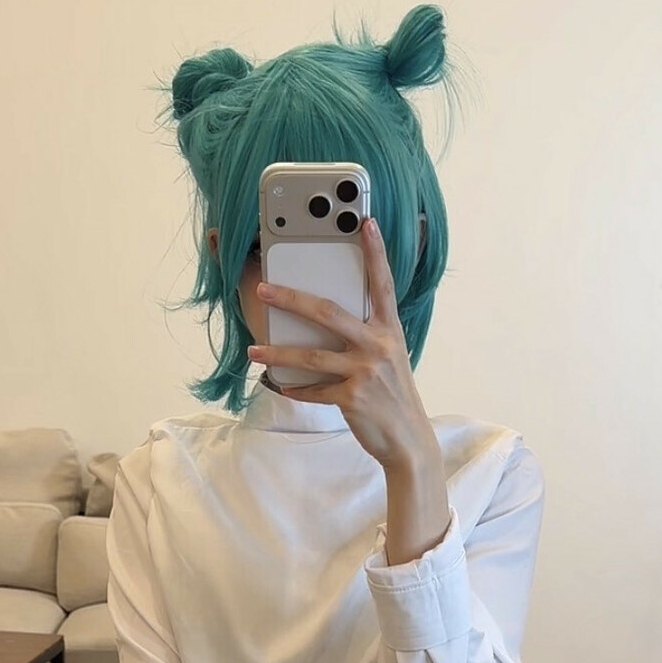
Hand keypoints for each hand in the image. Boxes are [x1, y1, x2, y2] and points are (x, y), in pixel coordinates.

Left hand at [246, 217, 435, 470]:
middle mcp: (378, 345)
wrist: (408, 439)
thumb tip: (330, 323)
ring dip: (277, 353)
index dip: (376, 252)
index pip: (382, 283)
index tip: (365, 223)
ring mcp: (365, 372)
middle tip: (262, 289)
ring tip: (253, 350)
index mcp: (389, 330)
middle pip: (328, 312)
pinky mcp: (353, 398)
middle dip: (291, 299)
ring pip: (311, 356)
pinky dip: (295, 390)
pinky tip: (279, 386)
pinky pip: (314, 390)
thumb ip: (367, 337)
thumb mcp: (389, 358)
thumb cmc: (393, 396)